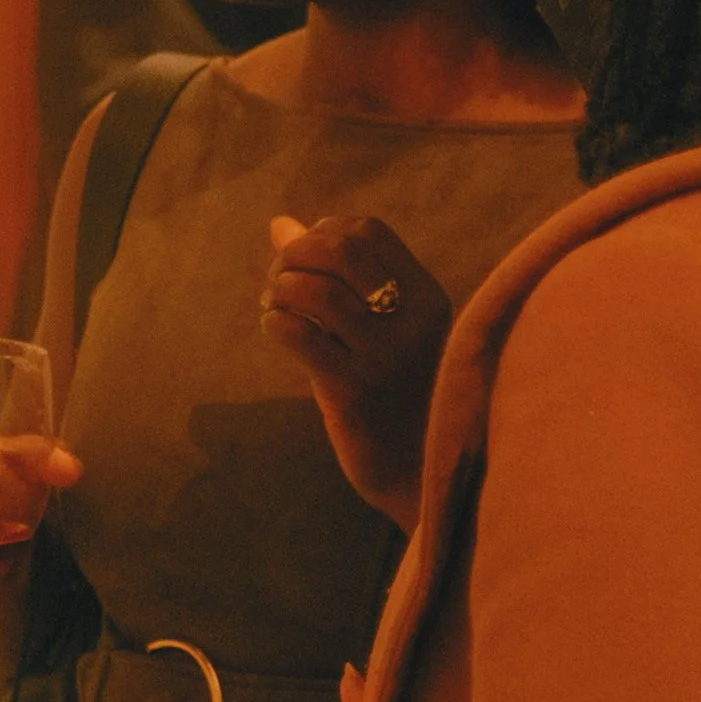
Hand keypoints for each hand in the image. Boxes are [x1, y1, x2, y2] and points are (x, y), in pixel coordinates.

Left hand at [258, 213, 450, 530]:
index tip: (304, 262)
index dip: (322, 233)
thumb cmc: (392, 397)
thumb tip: (281, 224)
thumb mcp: (376, 330)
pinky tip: (277, 333)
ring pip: (314, 290)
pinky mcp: (356, 390)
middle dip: (294, 256)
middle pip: (340, 249)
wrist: (421, 477)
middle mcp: (412, 318)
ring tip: (274, 310)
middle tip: (277, 283)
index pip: (368, 232)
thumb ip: (334, 277)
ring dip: (279, 291)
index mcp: (426, 297)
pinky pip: (300, 335)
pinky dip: (276, 324)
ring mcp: (385, 354)